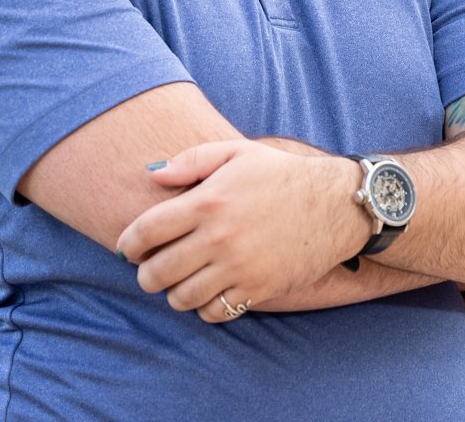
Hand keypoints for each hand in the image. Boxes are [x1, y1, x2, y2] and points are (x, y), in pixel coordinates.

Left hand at [115, 140, 367, 323]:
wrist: (336, 205)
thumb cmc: (281, 175)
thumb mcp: (236, 153)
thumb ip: (190, 161)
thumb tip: (153, 175)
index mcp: (207, 202)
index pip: (146, 232)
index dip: (129, 245)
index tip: (129, 249)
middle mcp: (218, 238)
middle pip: (157, 273)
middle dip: (146, 275)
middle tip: (151, 270)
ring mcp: (239, 267)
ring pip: (182, 298)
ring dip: (174, 293)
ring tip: (180, 281)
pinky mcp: (259, 289)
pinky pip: (216, 312)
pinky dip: (205, 307)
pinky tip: (209, 291)